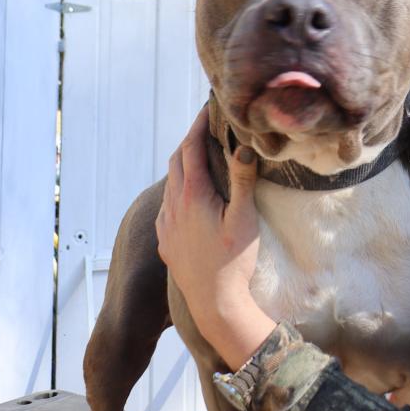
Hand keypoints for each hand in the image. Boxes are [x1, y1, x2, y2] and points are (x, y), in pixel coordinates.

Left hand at [156, 106, 266, 351]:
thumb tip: (243, 146)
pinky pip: (166, 205)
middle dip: (190, 141)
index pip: (192, 147)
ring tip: (201, 158)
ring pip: (170, 183)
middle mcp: (173, 205)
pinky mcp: (165, 240)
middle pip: (177, 160)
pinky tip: (189, 197)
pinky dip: (177, 190)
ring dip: (183, 165)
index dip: (200, 124)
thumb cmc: (234, 260)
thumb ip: (242, 180)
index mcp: (193, 194)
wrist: (214, 302)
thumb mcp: (244, 217)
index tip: (209, 108)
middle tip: (207, 129)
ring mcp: (166, 224)